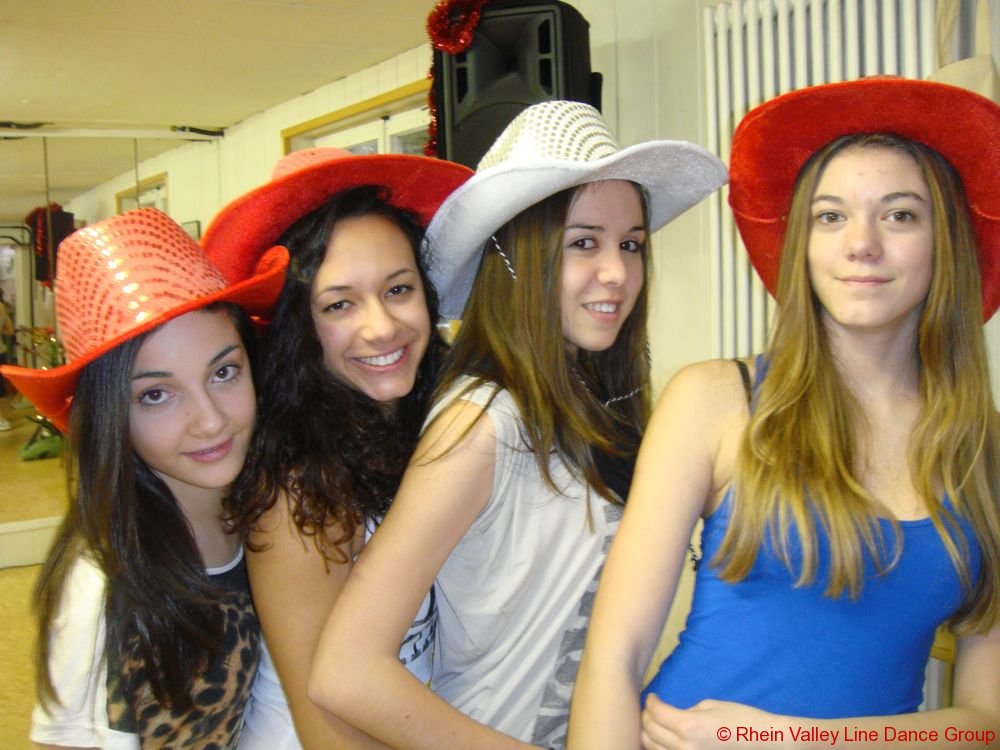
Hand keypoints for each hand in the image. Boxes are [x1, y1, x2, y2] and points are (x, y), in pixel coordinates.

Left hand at [641, 695, 781, 749]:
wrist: (765, 743)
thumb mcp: (711, 706)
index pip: (655, 712)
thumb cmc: (741, 720)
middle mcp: (683, 747)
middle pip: (649, 731)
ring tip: (654, 724)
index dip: (650, 701)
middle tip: (650, 708)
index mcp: (688, 726)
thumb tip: (672, 716)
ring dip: (649, 734)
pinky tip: (664, 739)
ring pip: (652, 748)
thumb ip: (686, 712)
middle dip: (646, 716)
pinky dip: (660, 748)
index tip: (652, 696)